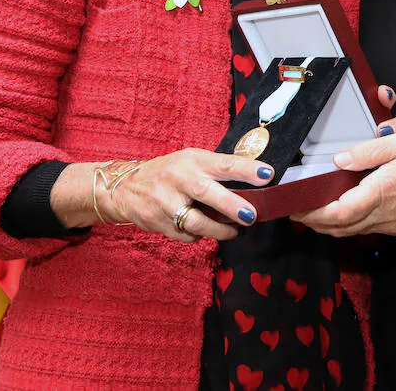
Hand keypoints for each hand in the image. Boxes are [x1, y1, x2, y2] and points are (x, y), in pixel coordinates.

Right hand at [52, 148, 273, 242]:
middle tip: (251, 215)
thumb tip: (252, 184)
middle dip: (232, 206)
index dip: (247, 169)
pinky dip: (200, 235)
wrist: (127, 188)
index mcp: (193, 160)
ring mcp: (168, 204)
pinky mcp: (161, 225)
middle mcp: (180, 180)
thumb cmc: (170, 171)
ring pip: (198, 223)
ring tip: (235, 230)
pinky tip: (206, 230)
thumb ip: (216, 170)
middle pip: (209, 193)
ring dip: (221, 230)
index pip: (224, 163)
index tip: (268, 174)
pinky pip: (188, 235)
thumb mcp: (192, 160)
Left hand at [292, 133, 395, 236]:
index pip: (336, 213)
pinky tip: (342, 206)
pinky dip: (346, 222)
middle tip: (293, 206)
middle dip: (312, 220)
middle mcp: (383, 215)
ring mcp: (391, 224)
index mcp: (381, 193)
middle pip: (337, 227)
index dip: (311, 213)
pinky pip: (365, 227)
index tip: (293, 204)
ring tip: (310, 208)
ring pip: (350, 230)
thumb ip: (369, 150)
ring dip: (327, 223)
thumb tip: (339, 159)